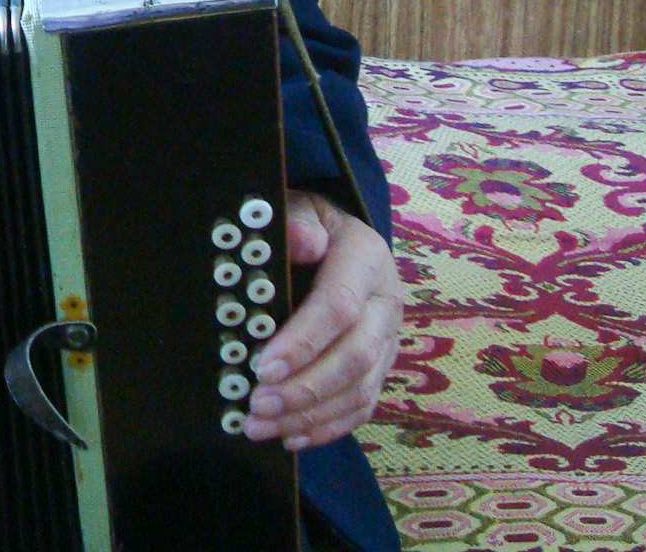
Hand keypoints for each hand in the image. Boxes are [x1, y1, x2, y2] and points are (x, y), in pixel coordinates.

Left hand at [242, 190, 402, 450]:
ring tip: (260, 426)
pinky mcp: (382, 367)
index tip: (262, 366)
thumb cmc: (309, 224)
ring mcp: (388, 340)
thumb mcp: (301, 207)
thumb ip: (298, 221)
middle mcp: (386, 303)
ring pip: (359, 389)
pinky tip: (291, 438)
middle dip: (304, 388)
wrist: (340, 237)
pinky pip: (362, 406)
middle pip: (355, 357)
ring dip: (309, 415)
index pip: (340, 306)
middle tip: (256, 405)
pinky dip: (328, 428)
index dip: (303, 341)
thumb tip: (302, 240)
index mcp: (367, 258)